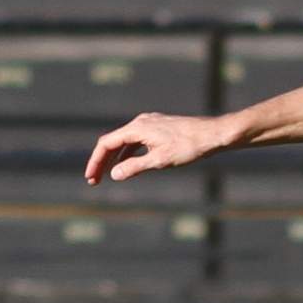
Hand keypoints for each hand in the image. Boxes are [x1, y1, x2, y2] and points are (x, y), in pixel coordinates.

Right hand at [84, 112, 230, 183]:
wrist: (212, 135)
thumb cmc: (188, 147)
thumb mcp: (160, 160)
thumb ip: (135, 167)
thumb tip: (114, 174)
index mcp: (137, 128)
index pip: (107, 144)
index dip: (96, 161)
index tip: (90, 178)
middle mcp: (141, 122)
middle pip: (113, 142)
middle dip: (102, 161)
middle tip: (94, 180)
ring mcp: (150, 123)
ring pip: (125, 141)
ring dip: (115, 158)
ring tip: (108, 175)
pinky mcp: (159, 128)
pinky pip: (136, 140)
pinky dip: (129, 153)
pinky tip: (129, 164)